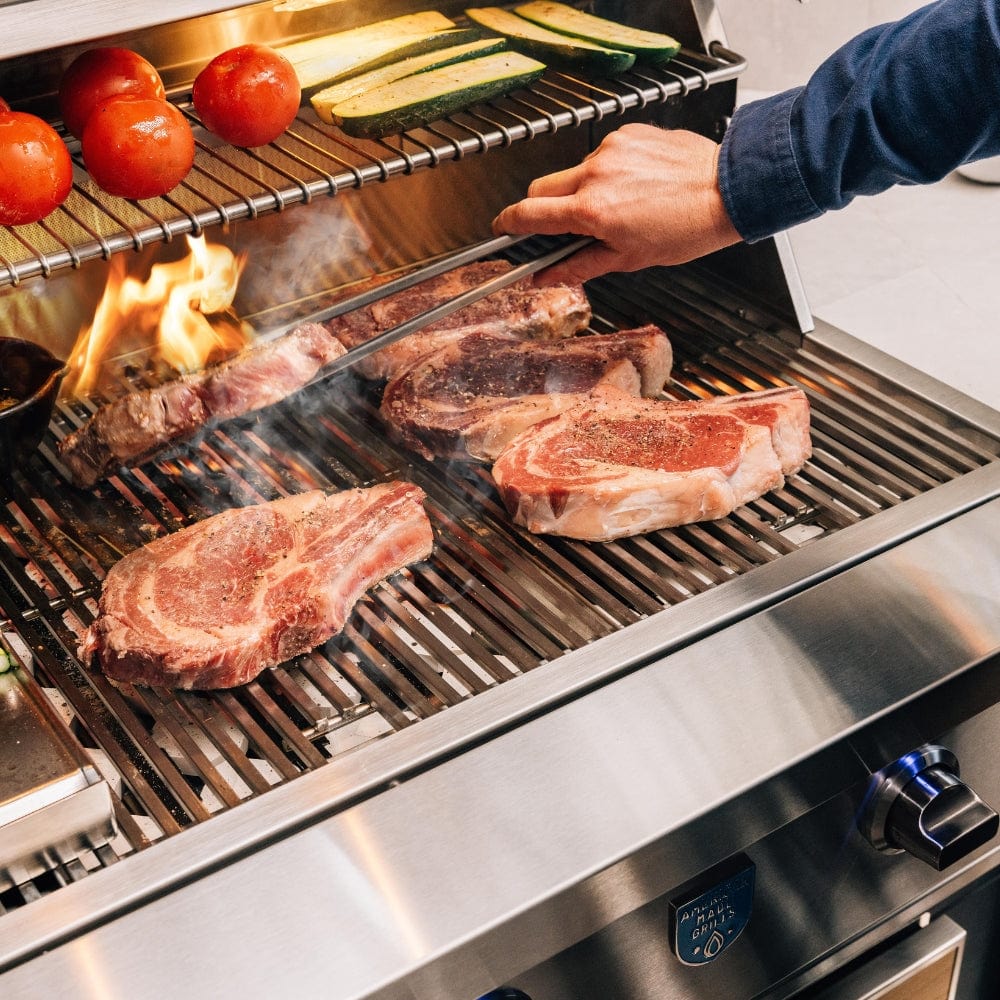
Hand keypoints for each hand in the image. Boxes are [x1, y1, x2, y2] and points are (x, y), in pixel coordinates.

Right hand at [492, 123, 741, 283]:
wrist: (728, 190)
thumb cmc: (687, 228)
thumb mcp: (630, 258)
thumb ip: (580, 265)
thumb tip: (548, 276)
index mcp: (592, 210)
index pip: (529, 214)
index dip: (509, 224)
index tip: (503, 229)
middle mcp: (596, 174)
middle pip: (542, 188)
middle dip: (544, 208)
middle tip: (567, 226)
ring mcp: (611, 150)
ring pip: (574, 172)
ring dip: (582, 190)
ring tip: (619, 207)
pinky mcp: (628, 133)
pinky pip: (602, 155)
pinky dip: (608, 171)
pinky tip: (635, 185)